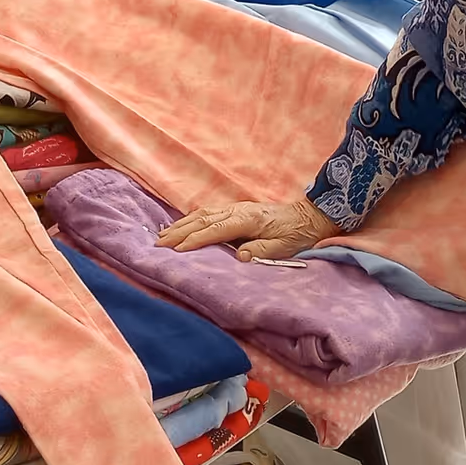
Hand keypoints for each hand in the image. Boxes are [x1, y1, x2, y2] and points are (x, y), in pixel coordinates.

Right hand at [157, 197, 338, 261]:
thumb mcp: (282, 248)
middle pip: (202, 219)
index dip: (195, 239)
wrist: (307, 216)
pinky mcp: (235, 209)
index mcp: (248, 220)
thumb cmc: (295, 234)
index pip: (216, 230)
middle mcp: (238, 210)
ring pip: (202, 214)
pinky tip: (180, 225)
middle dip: (179, 231)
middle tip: (159, 243)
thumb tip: (240, 257)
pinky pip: (207, 212)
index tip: (177, 249)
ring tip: (162, 235)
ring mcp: (235, 207)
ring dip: (181, 224)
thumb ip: (260, 251)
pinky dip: (190, 219)